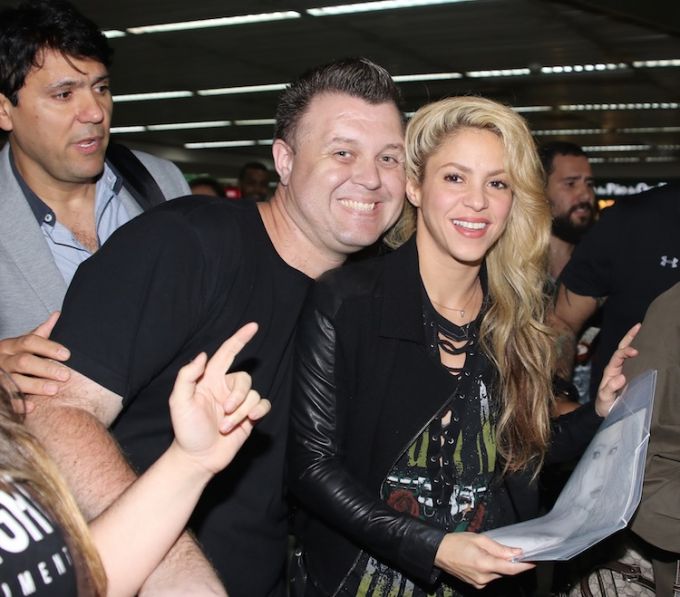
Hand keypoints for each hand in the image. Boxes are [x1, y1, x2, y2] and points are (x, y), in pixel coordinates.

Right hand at [0, 312, 70, 395]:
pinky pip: (5, 398)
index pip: (30, 341)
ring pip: (15, 380)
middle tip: (66, 375)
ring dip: (35, 385)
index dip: (49, 347)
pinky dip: (18, 403)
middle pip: (24, 362)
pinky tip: (31, 408)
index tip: (67, 355)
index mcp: (11, 345)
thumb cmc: (13, 355)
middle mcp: (3, 359)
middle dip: (45, 368)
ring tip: (54, 390)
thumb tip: (57, 315)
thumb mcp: (23, 343)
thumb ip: (40, 332)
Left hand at [168, 322, 270, 474]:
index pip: (227, 353)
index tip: (253, 326)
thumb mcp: (178, 402)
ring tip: (226, 428)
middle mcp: (226, 388)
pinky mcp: (249, 417)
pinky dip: (258, 412)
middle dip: (237, 398)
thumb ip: (187, 376)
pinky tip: (249, 422)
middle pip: (244, 379)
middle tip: (224, 415)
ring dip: (241, 413)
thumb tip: (203, 355)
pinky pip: (263, 405)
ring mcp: (238, 403)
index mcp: (210, 380)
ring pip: (253, 395)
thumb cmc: (186, 431)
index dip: (240, 338)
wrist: (198, 458)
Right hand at [434, 533, 533, 588]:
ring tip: (489, 552)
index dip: (524, 566)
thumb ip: (499, 548)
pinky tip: (483, 559)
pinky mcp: (476, 584)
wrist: (438, 552)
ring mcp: (479, 583)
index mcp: (484, 564)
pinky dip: (491, 569)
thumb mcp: (479, 539)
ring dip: (499, 565)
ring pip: (497, 574)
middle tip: (509, 550)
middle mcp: (483, 577)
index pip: (511, 568)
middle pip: (505, 571)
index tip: (534, 561)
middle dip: (509, 562)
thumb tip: (516, 553)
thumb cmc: (456, 542)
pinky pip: (489, 577)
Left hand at [595, 323, 640, 416]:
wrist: (606, 412)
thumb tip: (621, 377)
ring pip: (627, 352)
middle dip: (630, 337)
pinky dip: (641, 352)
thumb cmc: (604, 405)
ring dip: (634, 341)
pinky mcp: (630, 375)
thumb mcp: (604, 398)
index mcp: (610, 371)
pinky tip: (647, 347)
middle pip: (622, 348)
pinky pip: (635, 361)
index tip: (634, 351)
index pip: (617, 357)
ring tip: (643, 330)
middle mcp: (616, 368)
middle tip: (639, 326)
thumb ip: (610, 388)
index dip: (625, 351)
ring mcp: (623, 370)